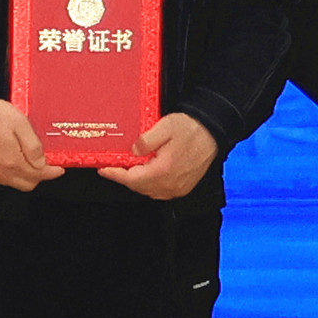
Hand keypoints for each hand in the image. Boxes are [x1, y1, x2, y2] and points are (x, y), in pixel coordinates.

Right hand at [0, 99, 50, 192]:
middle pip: (27, 184)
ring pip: (13, 183)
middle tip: (43, 163)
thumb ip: (32, 145)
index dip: (51, 173)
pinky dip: (8, 173)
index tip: (58, 169)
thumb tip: (42, 163)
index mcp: (12, 161)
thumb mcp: (19, 122)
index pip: (38, 175)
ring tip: (25, 158)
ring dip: (23, 174)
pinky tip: (8, 158)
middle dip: (38, 176)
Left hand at [106, 112, 221, 202]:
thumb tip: (133, 151)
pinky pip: (160, 190)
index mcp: (164, 170)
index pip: (132, 179)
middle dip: (124, 177)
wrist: (214, 132)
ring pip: (148, 190)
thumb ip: (146, 141)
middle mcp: (171, 184)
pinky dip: (149, 183)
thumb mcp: (165, 127)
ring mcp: (178, 188)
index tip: (103, 169)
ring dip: (136, 181)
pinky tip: (146, 172)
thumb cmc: (192, 128)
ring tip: (128, 167)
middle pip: (138, 187)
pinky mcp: (183, 187)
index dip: (115, 174)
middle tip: (113, 165)